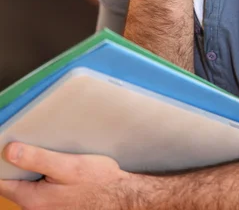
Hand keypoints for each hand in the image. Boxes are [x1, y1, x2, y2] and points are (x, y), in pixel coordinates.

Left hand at [0, 143, 134, 209]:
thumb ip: (38, 159)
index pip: (2, 181)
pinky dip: (44, 175)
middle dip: (18, 162)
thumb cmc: (98, 182)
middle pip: (14, 182)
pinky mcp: (55, 206)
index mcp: (33, 199)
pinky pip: (41, 188)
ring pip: (28, 184)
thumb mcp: (68, 166)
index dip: (1, 162)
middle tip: (29, 141)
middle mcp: (35, 209)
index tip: (6, 144)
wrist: (121, 197)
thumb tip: (9, 151)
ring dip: (33, 168)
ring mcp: (45, 209)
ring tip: (48, 150)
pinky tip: (57, 163)